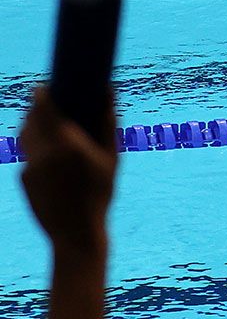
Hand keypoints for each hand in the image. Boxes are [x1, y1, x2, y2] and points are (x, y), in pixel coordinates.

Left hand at [19, 88, 115, 254]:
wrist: (75, 232)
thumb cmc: (100, 194)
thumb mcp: (111, 159)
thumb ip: (109, 124)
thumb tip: (109, 92)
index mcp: (67, 145)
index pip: (43, 109)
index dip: (40, 95)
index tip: (43, 86)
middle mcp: (45, 153)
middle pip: (30, 120)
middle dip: (34, 109)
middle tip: (45, 103)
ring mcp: (30, 166)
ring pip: (26, 137)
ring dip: (31, 126)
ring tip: (45, 126)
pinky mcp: (23, 178)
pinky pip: (28, 156)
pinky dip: (37, 150)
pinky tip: (51, 158)